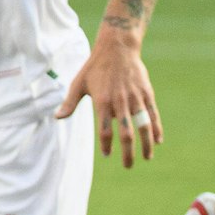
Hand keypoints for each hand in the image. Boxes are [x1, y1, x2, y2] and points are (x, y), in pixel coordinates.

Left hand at [54, 33, 163, 166]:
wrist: (118, 48)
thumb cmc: (95, 67)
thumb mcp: (78, 83)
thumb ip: (70, 103)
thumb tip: (57, 118)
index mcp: (102, 102)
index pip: (104, 130)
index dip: (106, 145)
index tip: (107, 154)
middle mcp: (120, 102)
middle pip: (126, 133)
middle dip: (128, 152)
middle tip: (127, 165)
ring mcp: (135, 98)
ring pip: (143, 126)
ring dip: (146, 144)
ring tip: (147, 157)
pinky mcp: (147, 94)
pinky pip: (153, 115)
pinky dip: (156, 129)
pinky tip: (157, 140)